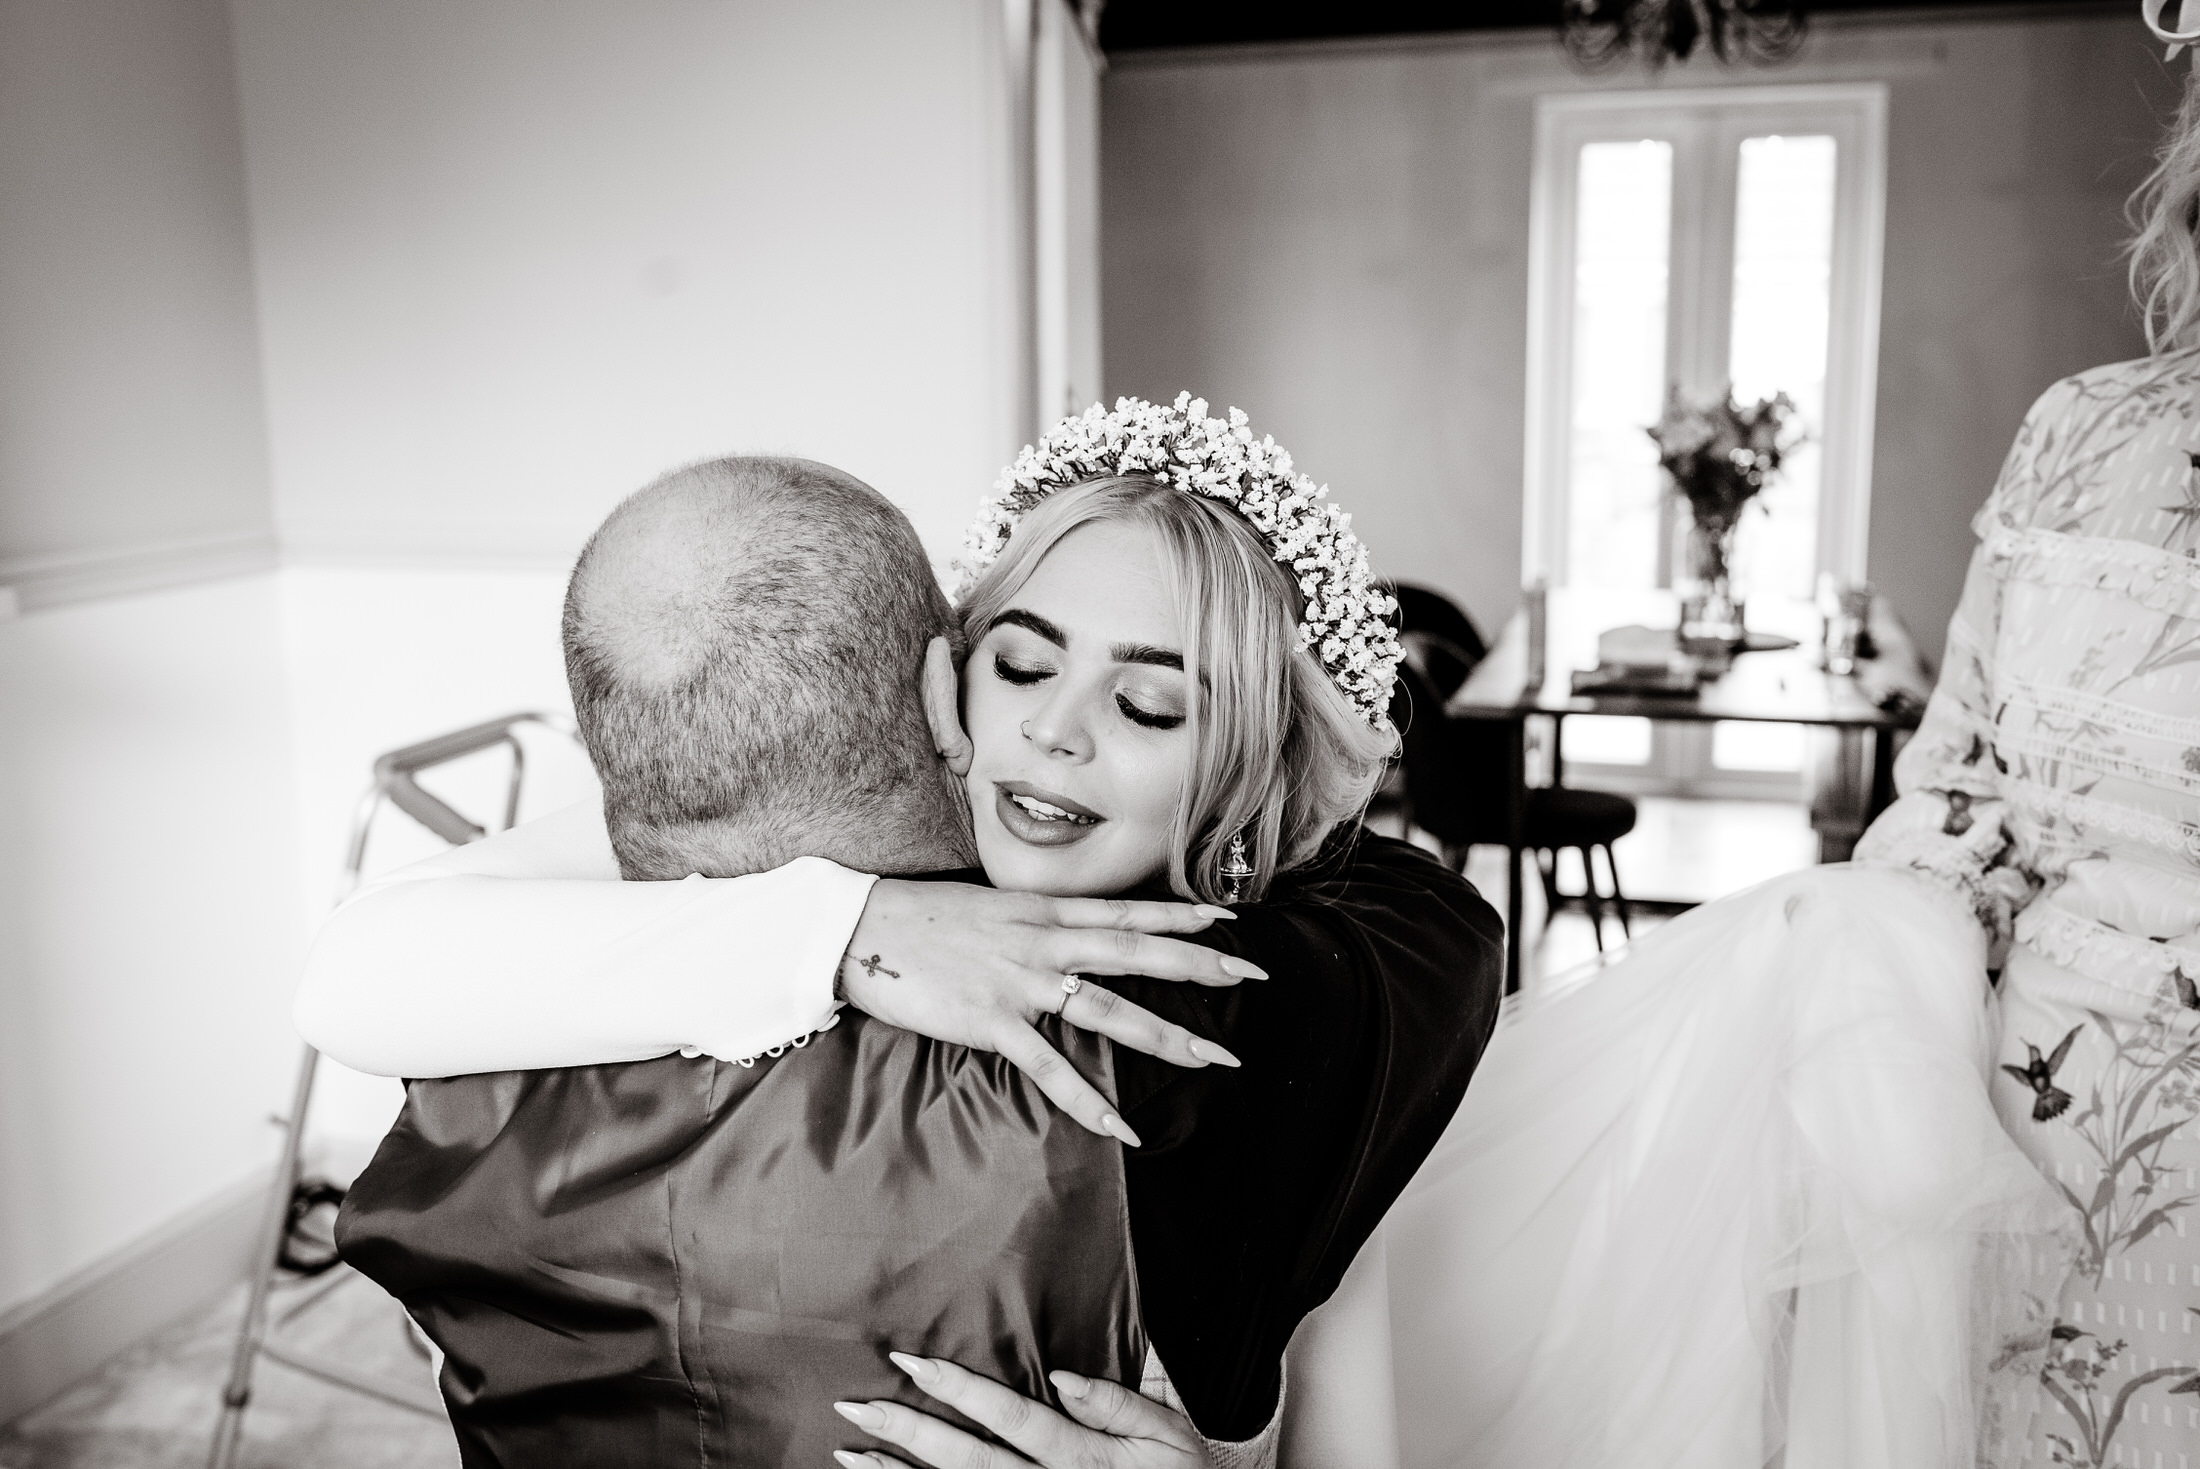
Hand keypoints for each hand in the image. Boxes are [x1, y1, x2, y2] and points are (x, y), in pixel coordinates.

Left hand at [833, 1352, 1208, 1468]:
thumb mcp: (1168, 1430)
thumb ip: (1117, 1402)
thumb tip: (1063, 1376)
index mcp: (1083, 1455)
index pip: (1010, 1417)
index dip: (960, 1390)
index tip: (913, 1362)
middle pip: (968, 1463)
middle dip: (909, 1432)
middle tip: (856, 1406)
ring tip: (851, 1452)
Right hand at [839, 882, 1264, 1143]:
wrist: (860, 929)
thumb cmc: (922, 920)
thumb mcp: (990, 909)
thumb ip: (1034, 924)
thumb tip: (1068, 937)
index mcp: (1044, 913)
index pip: (1127, 911)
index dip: (1180, 916)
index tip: (1229, 920)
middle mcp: (1043, 943)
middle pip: (1137, 953)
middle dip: (1199, 965)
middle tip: (1254, 975)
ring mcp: (1020, 983)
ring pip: (1109, 1010)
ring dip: (1165, 1034)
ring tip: (1213, 1055)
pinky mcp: (991, 1021)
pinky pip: (1050, 1068)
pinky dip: (1088, 1101)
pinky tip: (1123, 1127)